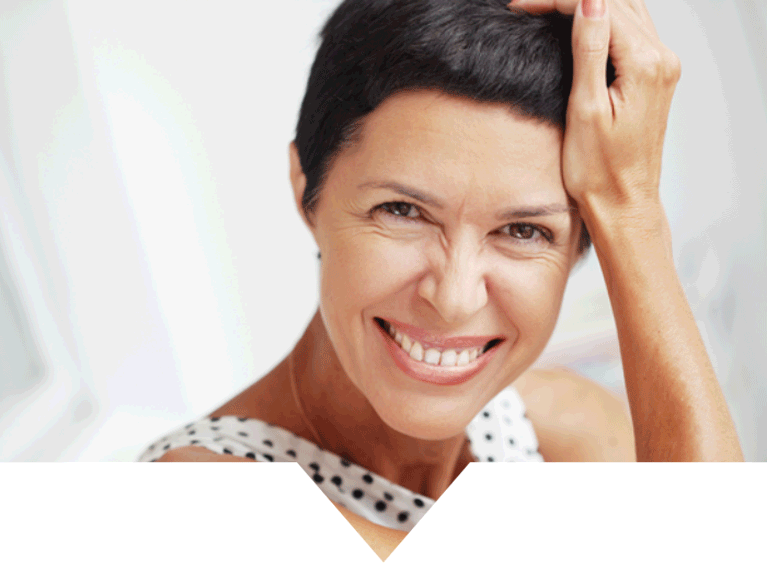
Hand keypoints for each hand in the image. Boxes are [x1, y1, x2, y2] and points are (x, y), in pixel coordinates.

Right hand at [509, 0, 680, 215]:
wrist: (623, 202)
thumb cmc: (600, 170)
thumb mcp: (586, 109)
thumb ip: (590, 51)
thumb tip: (589, 2)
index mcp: (645, 65)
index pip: (600, 7)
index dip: (557, 1)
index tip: (522, 7)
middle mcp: (661, 59)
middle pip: (617, 2)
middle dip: (570, 0)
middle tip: (528, 6)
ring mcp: (661, 67)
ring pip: (627, 10)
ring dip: (588, 5)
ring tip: (547, 9)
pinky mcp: (654, 76)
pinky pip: (632, 30)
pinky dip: (605, 20)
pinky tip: (580, 24)